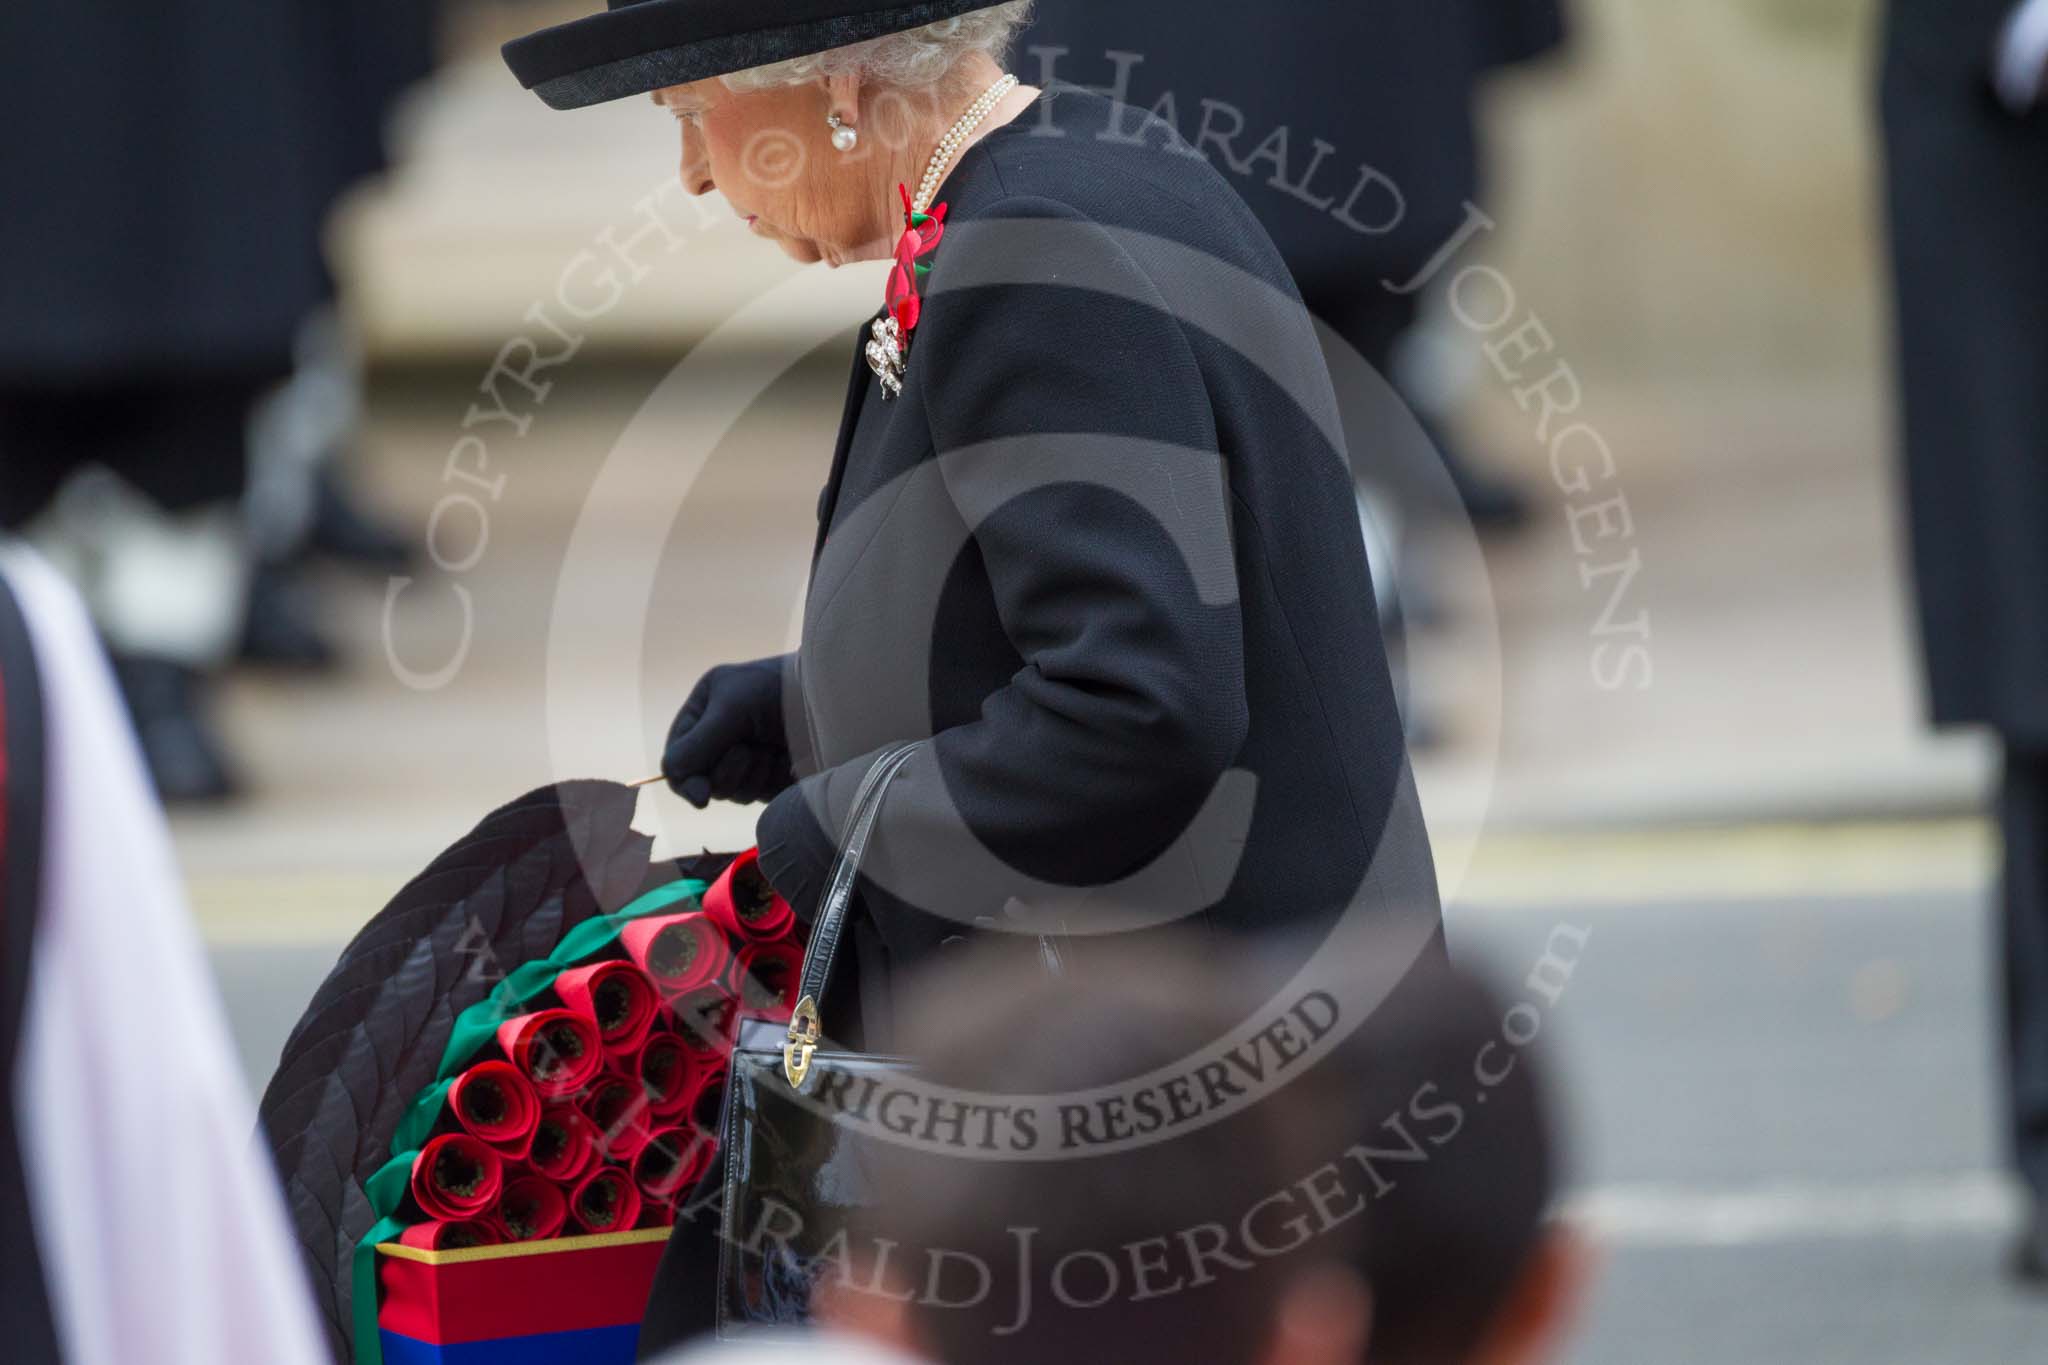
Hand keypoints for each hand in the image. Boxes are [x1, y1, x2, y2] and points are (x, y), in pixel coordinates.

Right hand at [661, 656, 794, 807]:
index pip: (678, 756)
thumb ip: (698, 742)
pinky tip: (783, 761)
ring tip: (769, 747)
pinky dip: (766, 780)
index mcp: (704, 712)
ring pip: (729, 793)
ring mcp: (746, 760)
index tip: (700, 796)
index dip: (685, 778)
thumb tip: (674, 776)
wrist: (831, 698)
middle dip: (724, 771)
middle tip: (746, 748)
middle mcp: (721, 738)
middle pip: (700, 781)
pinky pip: (755, 796)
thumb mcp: (732, 705)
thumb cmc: (780, 689)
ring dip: (749, 774)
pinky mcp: (770, 778)